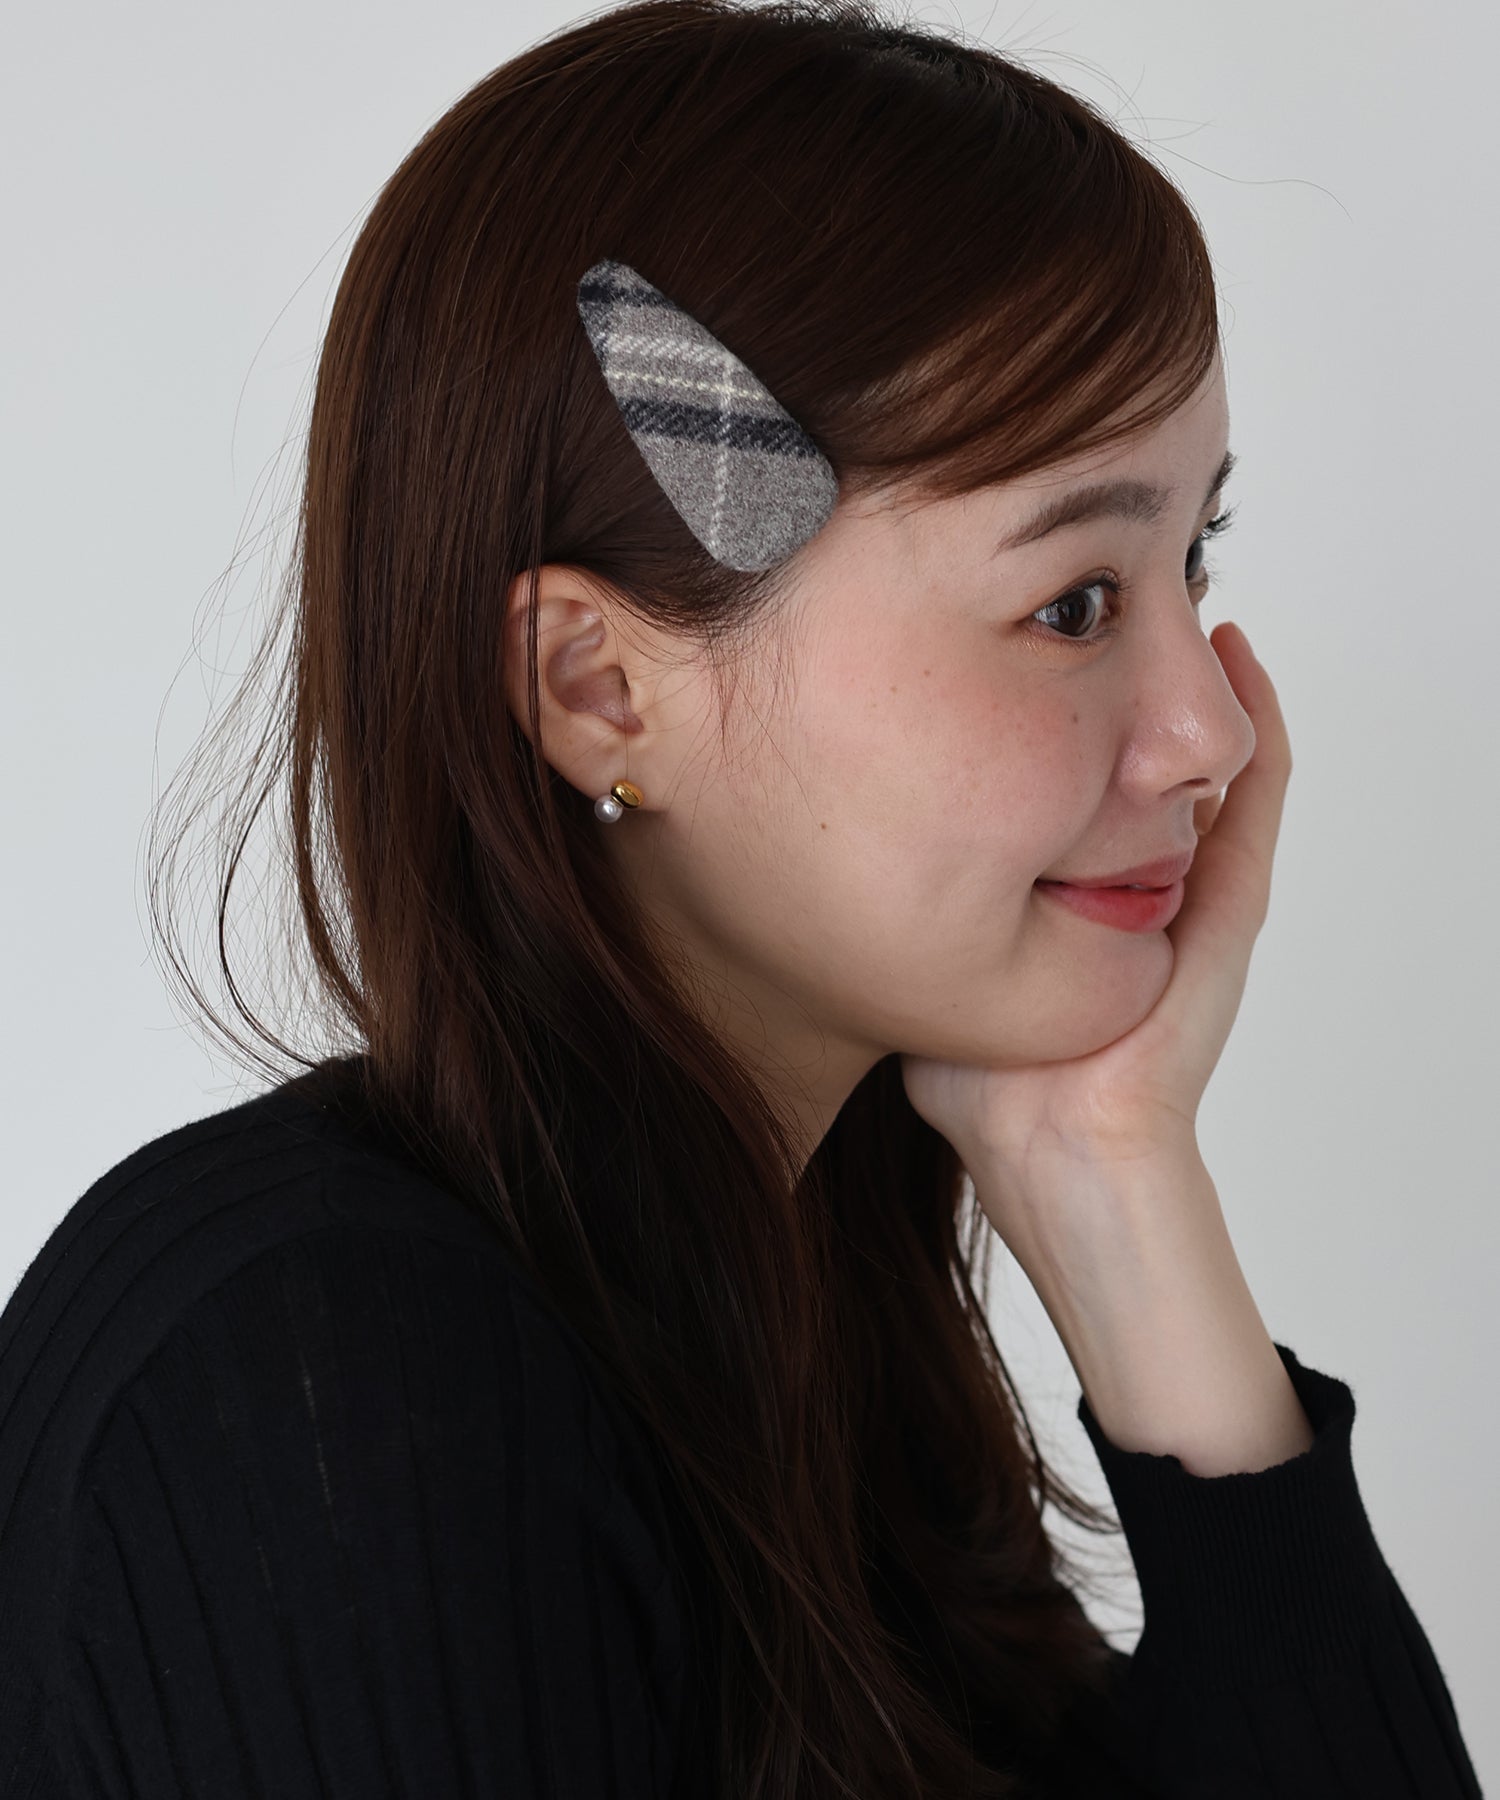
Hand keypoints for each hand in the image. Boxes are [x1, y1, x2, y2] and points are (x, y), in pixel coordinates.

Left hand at [900, 621, 1290, 1253]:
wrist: (1053, 1153)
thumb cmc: (985, 1093)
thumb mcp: (925, 976)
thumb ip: (897, 919)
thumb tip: (827, 862)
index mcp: (1082, 902)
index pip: (1083, 787)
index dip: (1058, 717)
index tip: (1013, 650)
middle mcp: (1144, 888)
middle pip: (1147, 761)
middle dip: (1128, 684)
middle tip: (1102, 602)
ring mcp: (1193, 895)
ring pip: (1209, 762)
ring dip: (1196, 680)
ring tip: (1180, 598)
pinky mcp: (1230, 909)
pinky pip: (1259, 794)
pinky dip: (1259, 718)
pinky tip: (1236, 648)